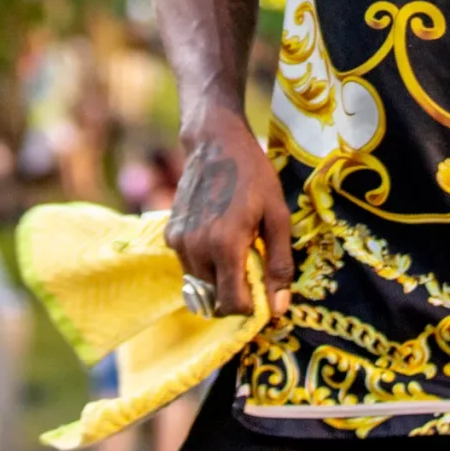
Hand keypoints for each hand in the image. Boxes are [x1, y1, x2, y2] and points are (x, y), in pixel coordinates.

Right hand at [165, 113, 292, 319]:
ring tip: (236, 251)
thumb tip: (280, 307)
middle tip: (252, 271)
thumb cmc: (253, 174)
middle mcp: (196, 249)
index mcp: (225, 246)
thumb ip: (279, 264)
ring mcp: (178, 242)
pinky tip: (218, 238)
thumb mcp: (278, 215)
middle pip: (213, 300)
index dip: (249, 307)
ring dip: (217, 281)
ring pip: (198, 286)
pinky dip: (204, 264)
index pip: (231, 304)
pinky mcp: (170, 235)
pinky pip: (188, 267)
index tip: (262, 295)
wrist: (214, 143)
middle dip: (234, 296)